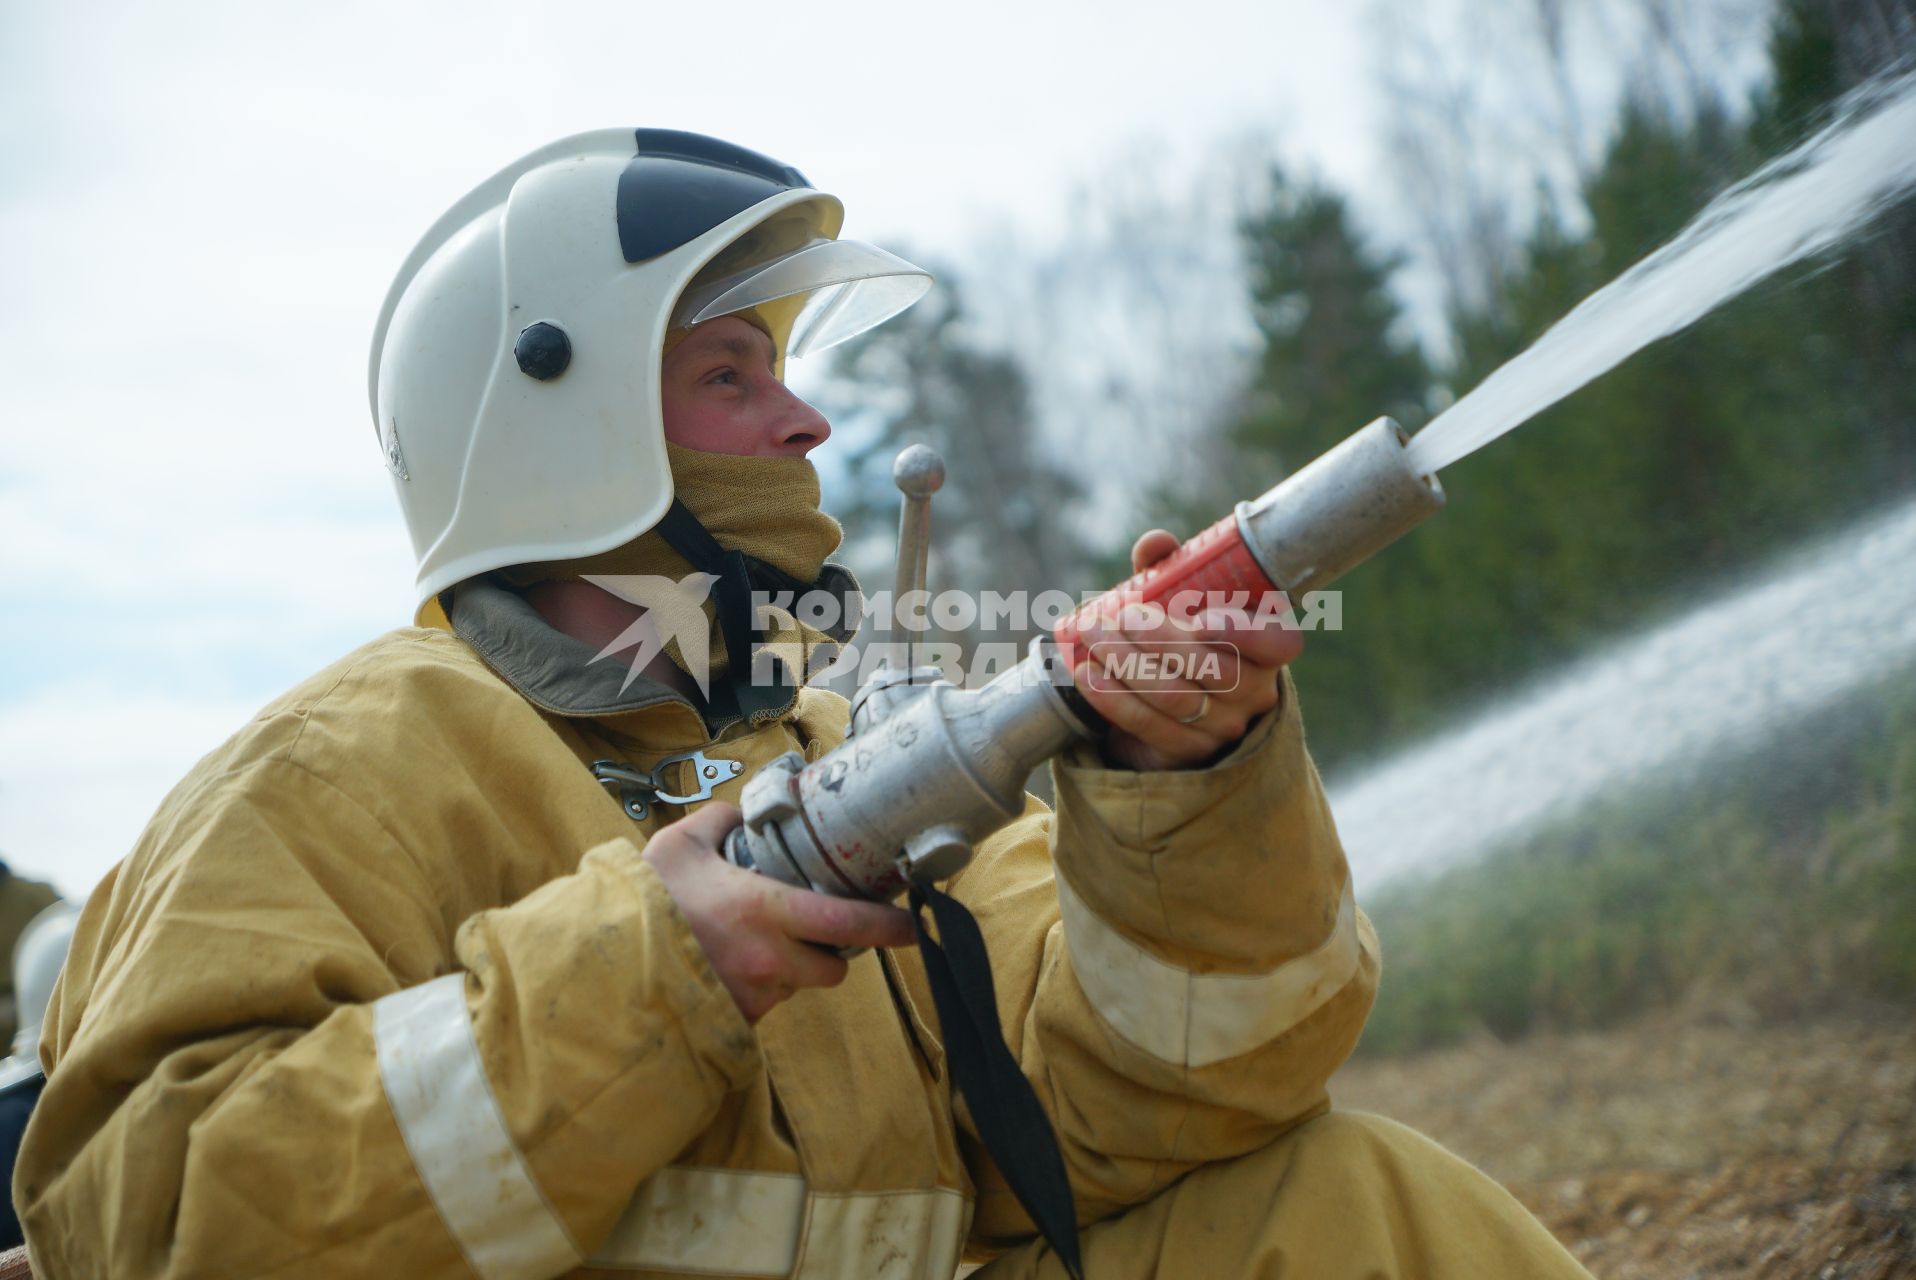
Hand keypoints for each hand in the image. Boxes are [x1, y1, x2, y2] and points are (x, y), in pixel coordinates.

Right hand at [641, 804, 915, 1022]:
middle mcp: (769, 960)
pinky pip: (765, 1005)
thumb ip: (719, 821)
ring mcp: (754, 997)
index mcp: (765, 911)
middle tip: (817, 930)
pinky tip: (730, 968)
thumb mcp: (678, 844)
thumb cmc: (644, 903)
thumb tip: (739, 814)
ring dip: (793, 970)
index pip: (849, 924)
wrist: (602, 969)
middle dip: (835, 952)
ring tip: (759, 946)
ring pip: (798, 986)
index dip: (889, 927)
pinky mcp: (736, 1023)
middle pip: (836, 968)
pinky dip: (760, 987)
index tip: (914, 924)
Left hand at [1070, 529, 1303, 771]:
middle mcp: (1255, 691)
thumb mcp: (1181, 601)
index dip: (1243, 631)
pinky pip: (1149, 725)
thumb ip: (1172, 570)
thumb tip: (1156, 543)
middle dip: (1161, 640)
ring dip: (1126, 663)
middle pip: (1215, 671)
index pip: (1279, 643)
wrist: (1166, 703)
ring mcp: (1224, 726)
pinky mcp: (1187, 751)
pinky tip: (1086, 673)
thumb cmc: (1182, 637)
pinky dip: (1112, 698)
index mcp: (1267, 648)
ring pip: (1176, 697)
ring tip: (1094, 635)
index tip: (1199, 616)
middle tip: (1121, 616)